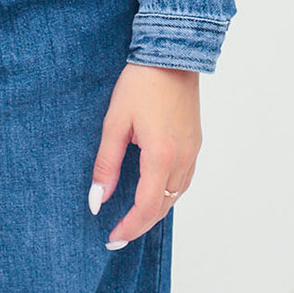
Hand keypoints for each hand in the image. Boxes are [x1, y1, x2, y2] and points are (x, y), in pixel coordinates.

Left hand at [88, 62, 201, 246]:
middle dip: (140, 224)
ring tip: (132, 217)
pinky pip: (183, 180)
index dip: (129, 227)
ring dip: (155, 210)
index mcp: (161, 157)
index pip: (146, 207)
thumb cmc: (140, 83)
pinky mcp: (195, 143)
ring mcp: (193, 152)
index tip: (112, 238)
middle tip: (118, 234)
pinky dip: (167, 193)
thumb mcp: (115, 122)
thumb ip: (107, 164)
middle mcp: (183, 160)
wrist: (171, 54)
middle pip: (163, 207)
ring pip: (176, 196)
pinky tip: (153, 190)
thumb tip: (98, 199)